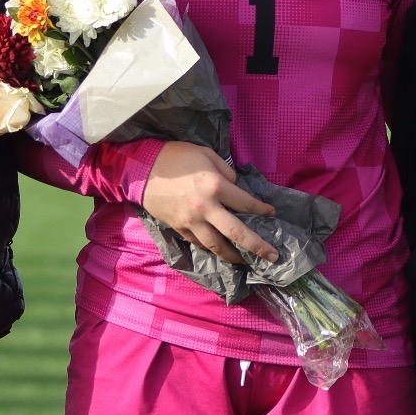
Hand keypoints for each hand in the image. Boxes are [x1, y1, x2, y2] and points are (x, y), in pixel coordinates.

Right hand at [140, 143, 278, 264]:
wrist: (142, 168)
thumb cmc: (177, 156)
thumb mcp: (206, 154)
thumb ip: (226, 171)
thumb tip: (236, 187)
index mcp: (214, 186)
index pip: (245, 202)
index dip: (261, 209)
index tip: (272, 213)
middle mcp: (205, 208)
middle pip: (236, 233)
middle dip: (257, 246)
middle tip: (273, 256)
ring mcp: (191, 221)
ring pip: (216, 245)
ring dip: (234, 255)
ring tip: (246, 261)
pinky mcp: (179, 228)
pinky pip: (199, 243)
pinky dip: (211, 248)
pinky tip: (220, 250)